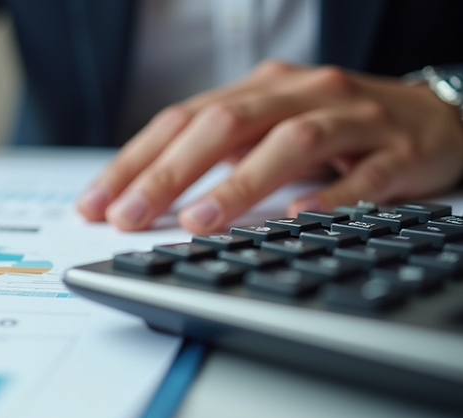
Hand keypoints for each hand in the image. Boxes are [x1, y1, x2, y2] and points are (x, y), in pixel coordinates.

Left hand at [77, 61, 462, 232]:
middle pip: (223, 125)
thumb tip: (141, 196)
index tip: (95, 203)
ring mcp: (350, 119)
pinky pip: (362, 175)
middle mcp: (299, 94)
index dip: (134, 161)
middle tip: (128, 216)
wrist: (436, 117)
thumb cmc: (335, 128)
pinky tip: (298, 217)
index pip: (181, 119)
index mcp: (258, 89)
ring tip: (198, 222)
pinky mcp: (397, 151)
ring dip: (238, 184)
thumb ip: (215, 154)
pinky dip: (329, 196)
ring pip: (288, 143)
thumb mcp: (268, 129)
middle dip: (169, 174)